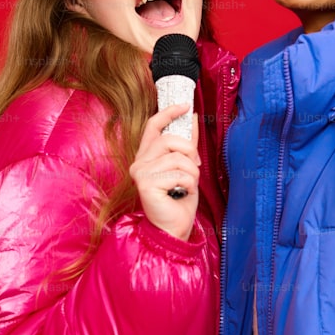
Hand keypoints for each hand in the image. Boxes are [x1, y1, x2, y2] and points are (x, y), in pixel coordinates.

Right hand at [129, 103, 200, 240]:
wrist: (174, 228)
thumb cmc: (179, 200)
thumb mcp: (186, 167)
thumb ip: (187, 144)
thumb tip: (192, 118)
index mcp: (147, 156)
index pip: (154, 125)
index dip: (169, 112)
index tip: (186, 105)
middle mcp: (139, 162)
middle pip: (169, 139)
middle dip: (190, 151)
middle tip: (195, 166)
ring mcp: (140, 173)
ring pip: (177, 157)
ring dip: (192, 173)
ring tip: (187, 186)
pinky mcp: (146, 184)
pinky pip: (178, 173)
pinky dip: (189, 184)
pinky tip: (182, 194)